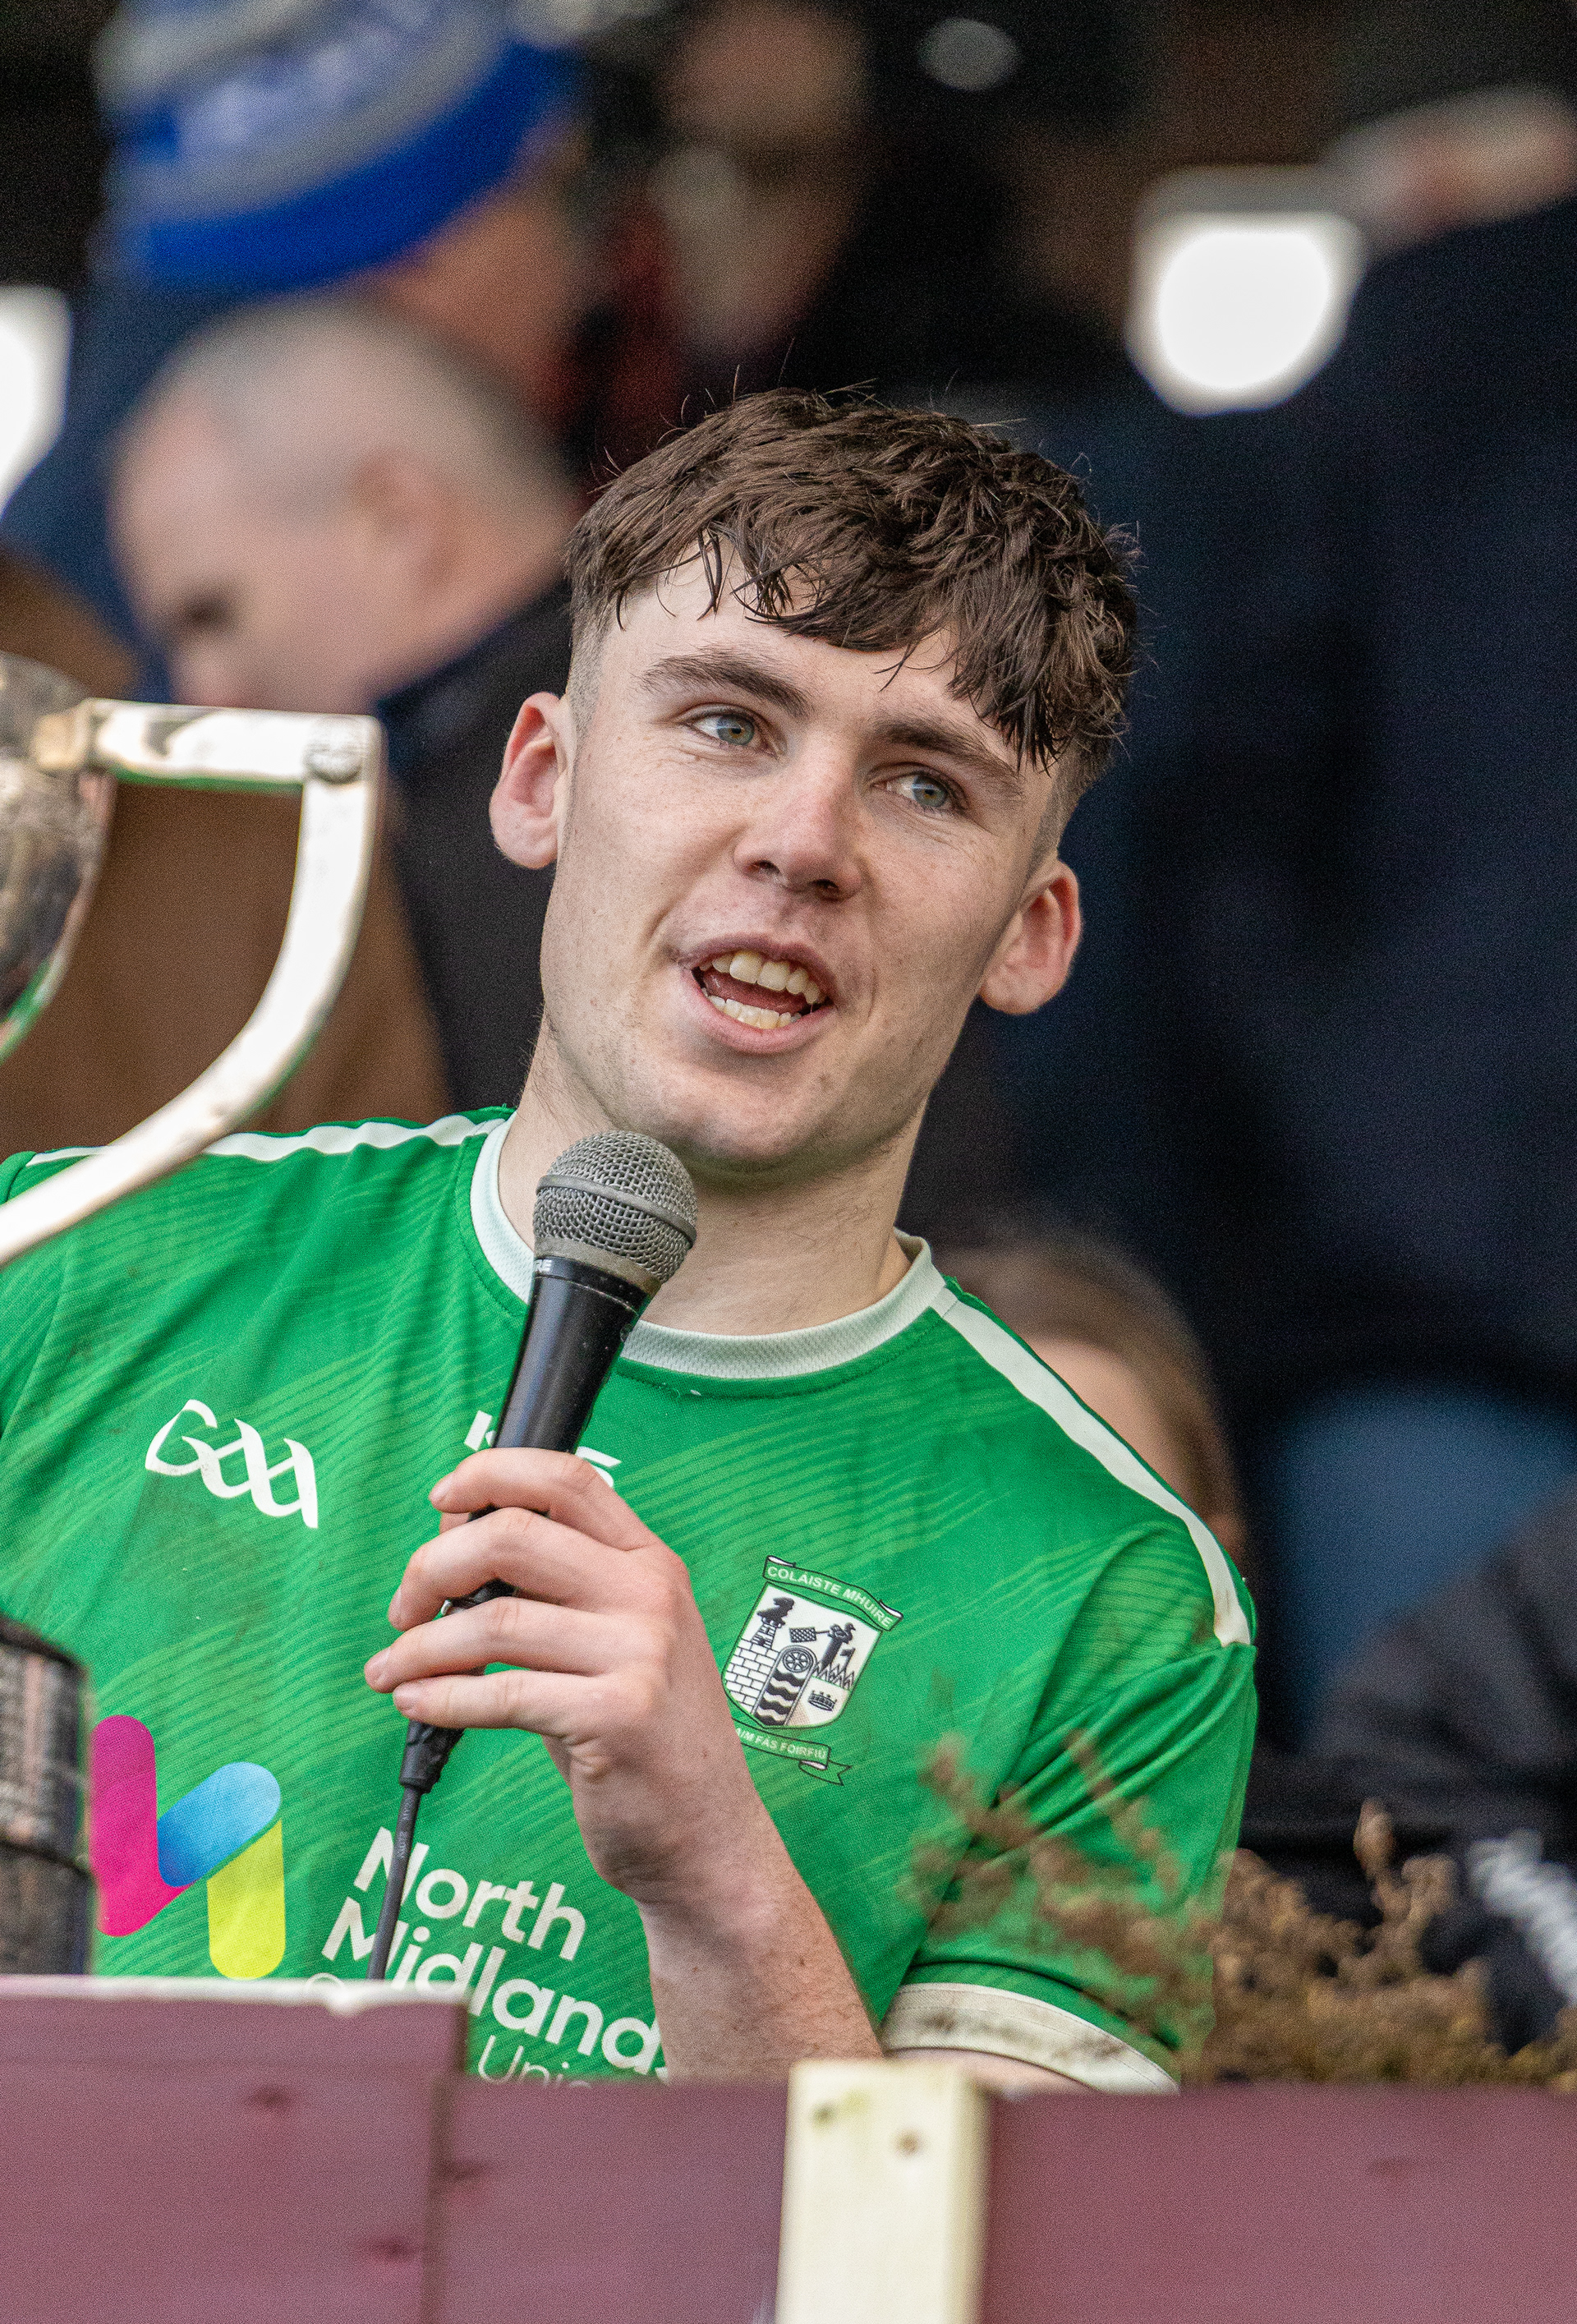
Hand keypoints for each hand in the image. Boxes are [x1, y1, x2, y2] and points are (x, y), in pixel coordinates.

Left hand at [363, 1448, 778, 1913]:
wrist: (704, 1834)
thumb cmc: (640, 1737)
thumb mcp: (613, 1641)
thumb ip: (549, 1589)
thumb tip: (450, 1538)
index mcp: (649, 1561)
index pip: (567, 1479)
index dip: (492, 1473)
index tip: (441, 1499)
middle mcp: (651, 1593)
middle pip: (514, 1535)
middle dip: (433, 1567)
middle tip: (402, 1610)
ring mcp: (641, 1652)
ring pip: (495, 1620)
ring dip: (420, 1646)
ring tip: (389, 1671)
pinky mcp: (617, 1715)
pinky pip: (501, 1694)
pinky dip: (441, 1697)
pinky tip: (416, 1705)